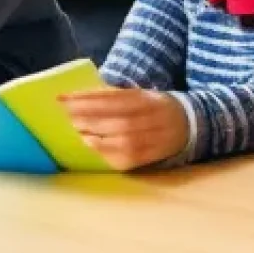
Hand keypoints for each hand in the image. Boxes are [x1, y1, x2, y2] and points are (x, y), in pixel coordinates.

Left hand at [59, 88, 189, 170]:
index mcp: (149, 98)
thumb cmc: (156, 108)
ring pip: (124, 139)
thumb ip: (117, 96)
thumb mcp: (142, 94)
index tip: (63, 98)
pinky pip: (129, 157)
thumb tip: (82, 98)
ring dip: (97, 137)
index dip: (88, 98)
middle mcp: (154, 117)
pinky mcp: (153, 155)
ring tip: (77, 133)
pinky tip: (93, 148)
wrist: (190, 125)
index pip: (115, 98)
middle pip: (119, 119)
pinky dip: (108, 154)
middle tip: (66, 116)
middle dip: (89, 118)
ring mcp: (155, 138)